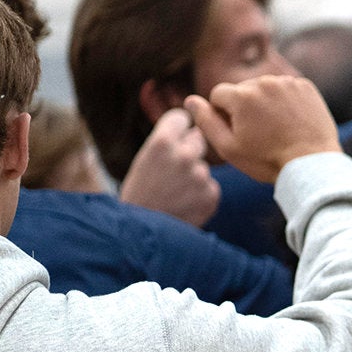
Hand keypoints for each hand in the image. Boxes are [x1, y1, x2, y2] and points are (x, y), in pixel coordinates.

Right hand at [118, 108, 220, 225]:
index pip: (182, 118)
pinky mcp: (212, 195)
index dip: (177, 130)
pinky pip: (211, 186)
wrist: (139, 234)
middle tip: (171, 173)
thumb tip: (194, 126)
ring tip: (175, 194)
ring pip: (203, 166)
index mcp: (162, 141)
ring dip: (194, 176)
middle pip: (198, 139)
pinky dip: (201, 195)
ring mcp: (201, 175)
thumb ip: (167, 140)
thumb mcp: (144, 159)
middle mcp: (185, 154)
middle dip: (189, 151)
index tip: (173, 141)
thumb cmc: (139, 194)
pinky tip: (185, 205)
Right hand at [184, 75, 341, 183]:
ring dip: (265, 103)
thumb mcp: (228, 147)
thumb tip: (190, 100)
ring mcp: (287, 82)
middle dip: (244, 107)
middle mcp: (264, 81)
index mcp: (241, 95)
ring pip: (264, 88)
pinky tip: (291, 122)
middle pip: (242, 90)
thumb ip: (206, 121)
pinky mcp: (306, 86)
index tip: (237, 132)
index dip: (223, 115)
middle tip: (259, 134)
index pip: (218, 95)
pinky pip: (286, 89)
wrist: (311, 164)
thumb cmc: (267, 160)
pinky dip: (286, 102)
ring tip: (276, 129)